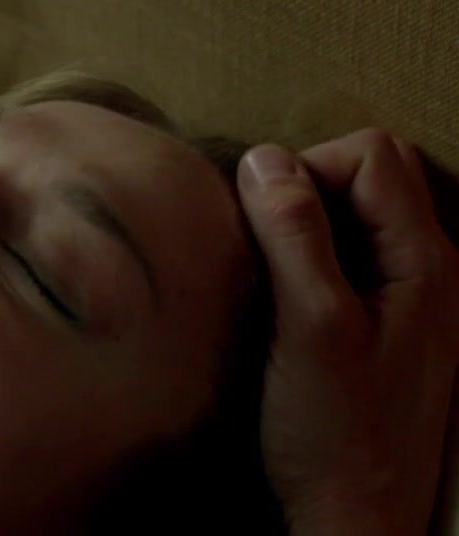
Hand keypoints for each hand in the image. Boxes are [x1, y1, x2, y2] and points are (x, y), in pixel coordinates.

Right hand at [238, 130, 458, 534]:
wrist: (355, 518)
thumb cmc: (335, 434)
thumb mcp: (310, 327)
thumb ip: (294, 237)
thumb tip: (265, 160)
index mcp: (425, 262)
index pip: (371, 154)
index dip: (309, 169)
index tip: (265, 224)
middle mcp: (429, 270)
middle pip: (368, 177)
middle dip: (305, 191)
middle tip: (262, 248)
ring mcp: (411, 299)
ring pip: (356, 218)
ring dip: (304, 229)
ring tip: (269, 278)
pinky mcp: (386, 326)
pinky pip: (349, 259)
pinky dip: (309, 262)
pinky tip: (284, 305)